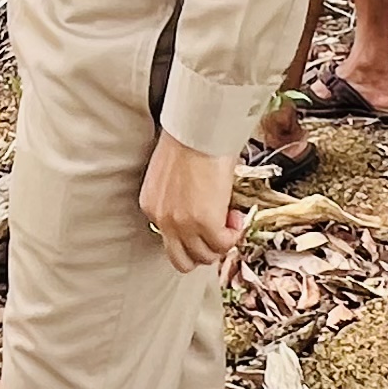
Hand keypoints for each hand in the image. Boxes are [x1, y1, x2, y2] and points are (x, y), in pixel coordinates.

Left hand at [139, 132, 243, 273]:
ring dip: (222, 242)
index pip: (169, 240)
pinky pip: (223, 246)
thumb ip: (180, 198)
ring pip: (204, 257)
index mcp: (151, 205)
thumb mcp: (174, 176)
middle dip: (204, 249)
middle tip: (220, 229)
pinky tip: (236, 216)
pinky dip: (234, 235)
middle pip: (182, 259)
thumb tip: (201, 207)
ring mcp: (181, 224)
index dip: (193, 233)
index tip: (207, 218)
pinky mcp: (205, 223)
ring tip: (230, 217)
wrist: (199, 129)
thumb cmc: (190, 140)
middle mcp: (162, 219)